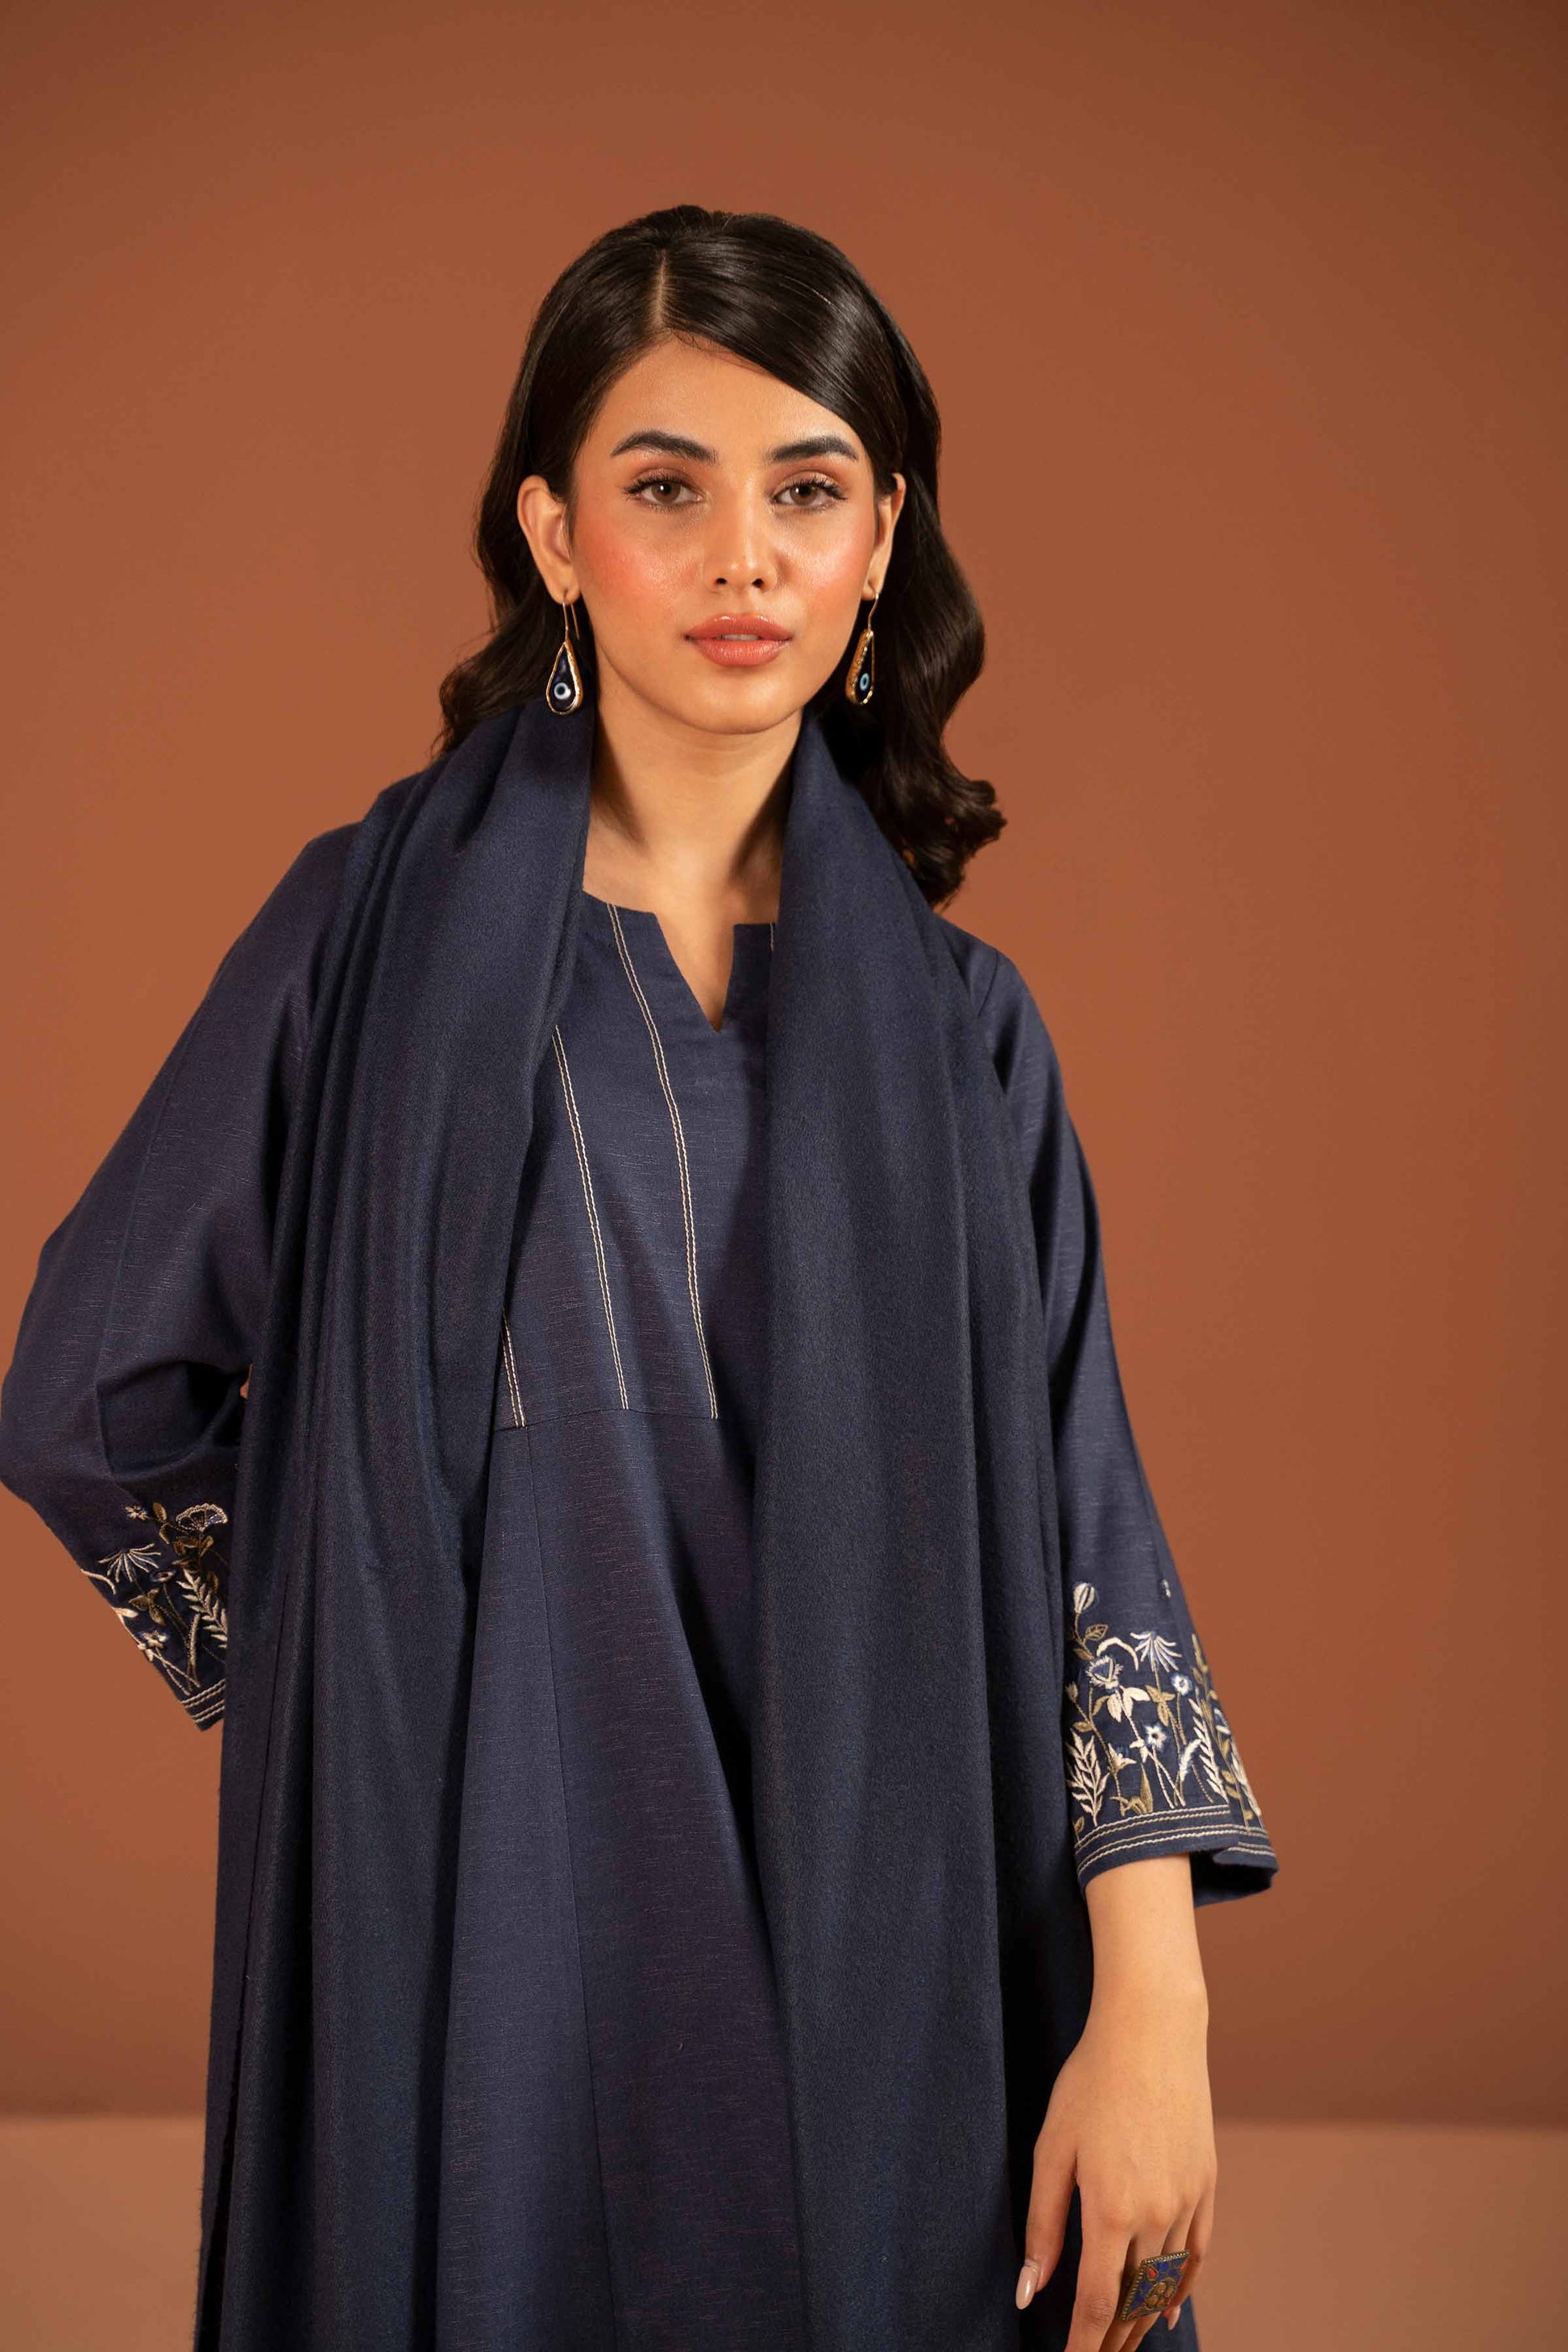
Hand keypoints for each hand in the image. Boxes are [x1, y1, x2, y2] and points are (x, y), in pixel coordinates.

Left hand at [1014, 1975, 1214, 2347]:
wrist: (1153, 2030)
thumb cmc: (1091, 2082)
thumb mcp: (1052, 2149)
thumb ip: (1043, 2225)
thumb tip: (1030, 2290)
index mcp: (1112, 2210)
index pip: (1098, 2303)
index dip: (1083, 2344)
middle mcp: (1157, 2215)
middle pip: (1134, 2302)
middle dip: (1112, 2340)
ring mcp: (1187, 2200)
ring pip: (1165, 2283)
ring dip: (1141, 2319)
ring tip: (1121, 2345)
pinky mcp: (1207, 2183)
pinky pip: (1196, 2252)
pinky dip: (1182, 2287)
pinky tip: (1167, 2310)